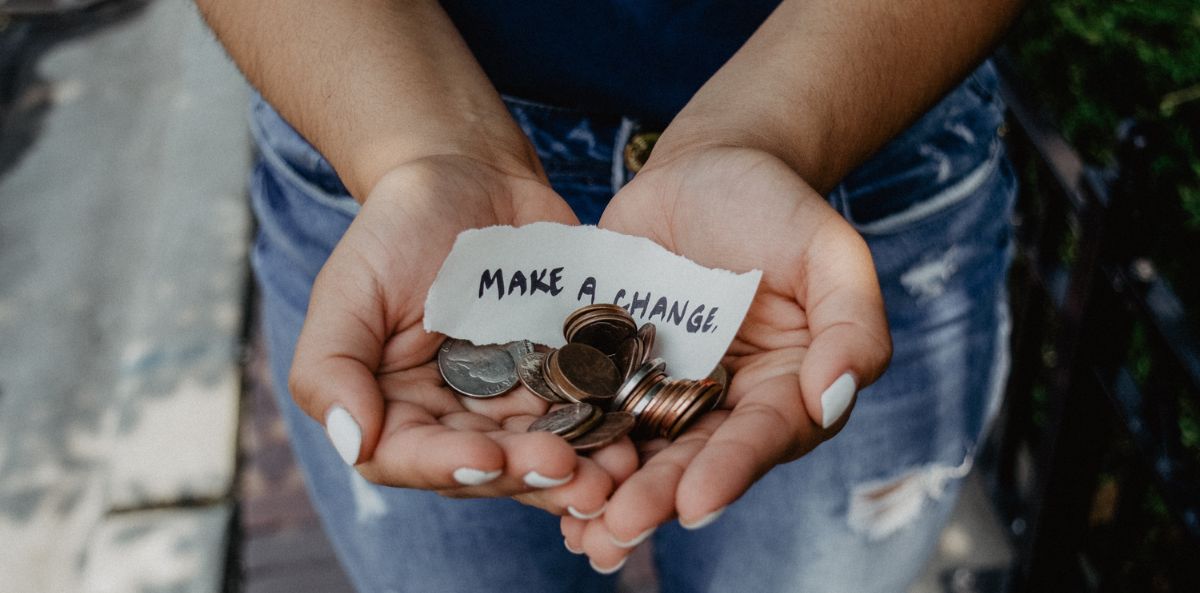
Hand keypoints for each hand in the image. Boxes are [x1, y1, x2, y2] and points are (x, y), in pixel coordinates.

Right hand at [288, 155, 637, 515]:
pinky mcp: (565, 377)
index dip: (450, 467)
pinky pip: (589, 413)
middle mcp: (455, 419)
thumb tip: (352, 442)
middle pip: (489, 467)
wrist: (471, 176)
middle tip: (572, 474)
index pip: (411, 458)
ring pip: (544, 452)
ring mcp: (514, 402)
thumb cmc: (398, 229)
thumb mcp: (349, 288)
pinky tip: (636, 438)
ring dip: (581, 470)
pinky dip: (610, 430)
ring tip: (615, 473)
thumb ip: (330, 367)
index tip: (489, 459)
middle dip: (529, 475)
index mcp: (395, 409)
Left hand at [562, 146, 891, 568]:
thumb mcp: (830, 251)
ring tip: (579, 530)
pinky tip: (539, 477)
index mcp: (785, 388)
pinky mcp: (612, 369)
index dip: (730, 470)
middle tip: (619, 528)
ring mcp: (664, 389)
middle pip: (693, 459)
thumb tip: (834, 398)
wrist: (705, 167)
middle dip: (657, 497)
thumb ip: (852, 324)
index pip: (762, 437)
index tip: (696, 503)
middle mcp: (725, 404)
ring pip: (638, 451)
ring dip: (608, 492)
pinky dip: (569, 444)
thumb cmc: (777, 206)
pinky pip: (590, 410)